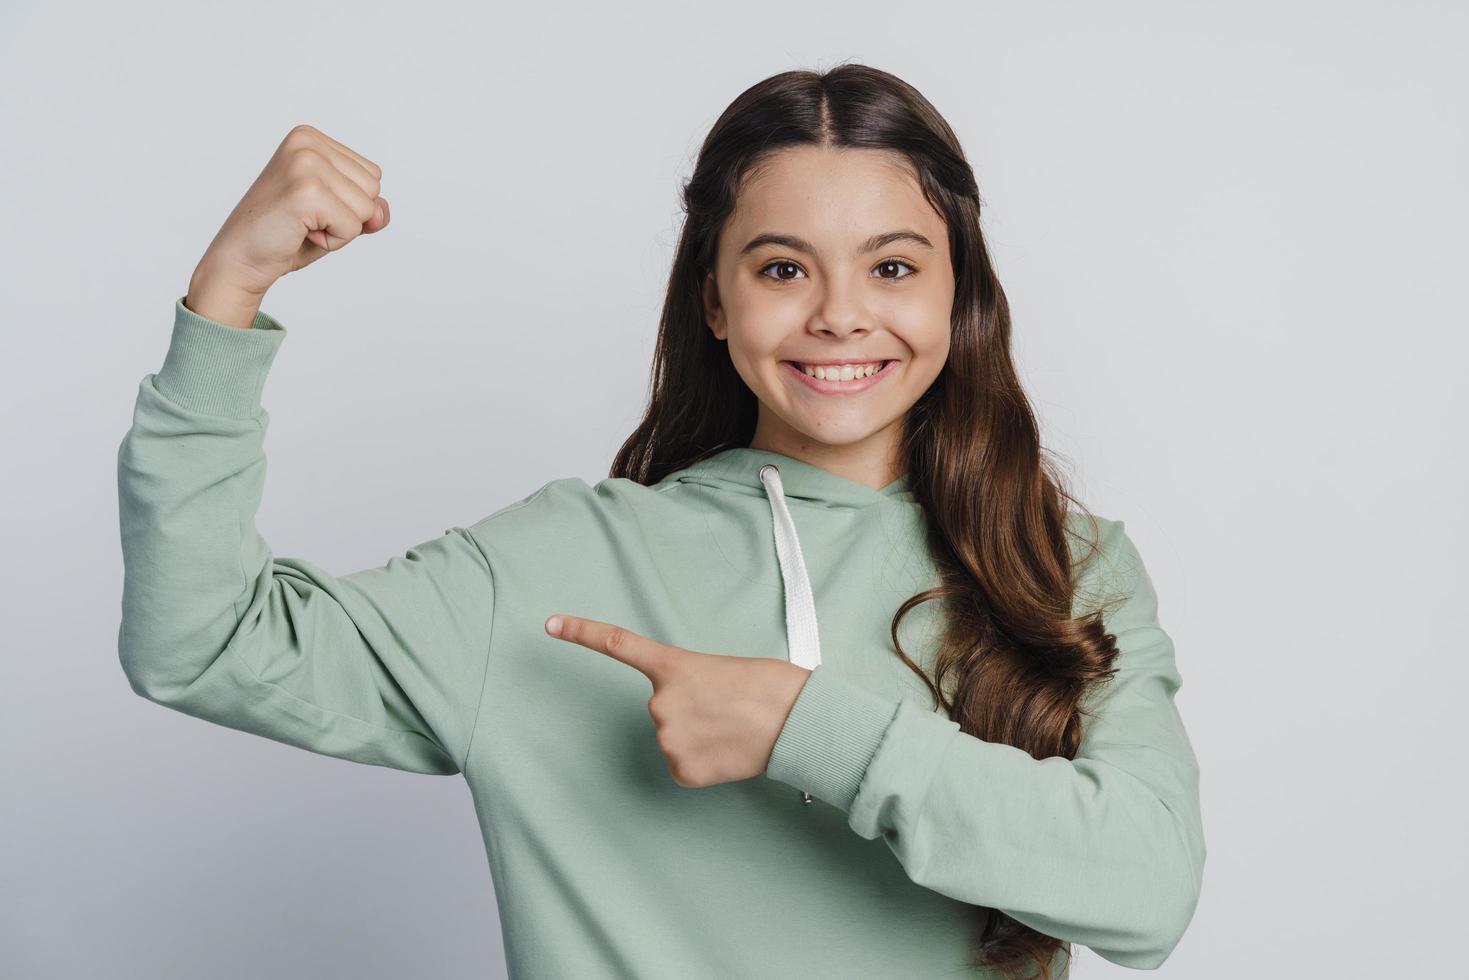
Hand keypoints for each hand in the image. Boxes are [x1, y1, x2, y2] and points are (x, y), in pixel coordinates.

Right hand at [192, 123, 390, 305]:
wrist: (241, 259)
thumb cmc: (286, 234)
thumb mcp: (337, 215)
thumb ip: (368, 208)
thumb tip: (380, 210)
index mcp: (310, 137)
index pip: (372, 175)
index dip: (349, 203)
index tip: (311, 207)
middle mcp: (306, 142)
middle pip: (373, 188)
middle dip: (348, 215)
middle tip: (305, 219)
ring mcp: (305, 163)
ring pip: (367, 208)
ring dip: (340, 229)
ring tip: (302, 225)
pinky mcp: (306, 191)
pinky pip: (353, 227)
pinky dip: (333, 241)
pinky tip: (300, 232)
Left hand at [545, 614, 810, 787]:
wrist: (798, 722)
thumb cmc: (771, 688)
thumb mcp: (723, 671)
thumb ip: (691, 686)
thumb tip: (689, 716)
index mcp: (673, 666)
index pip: (617, 643)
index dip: (581, 632)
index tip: (550, 623)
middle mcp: (660, 702)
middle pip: (664, 710)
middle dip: (691, 712)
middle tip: (729, 708)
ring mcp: (668, 739)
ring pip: (674, 741)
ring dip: (700, 738)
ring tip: (735, 730)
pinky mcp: (681, 771)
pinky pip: (683, 767)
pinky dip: (705, 763)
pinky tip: (729, 753)